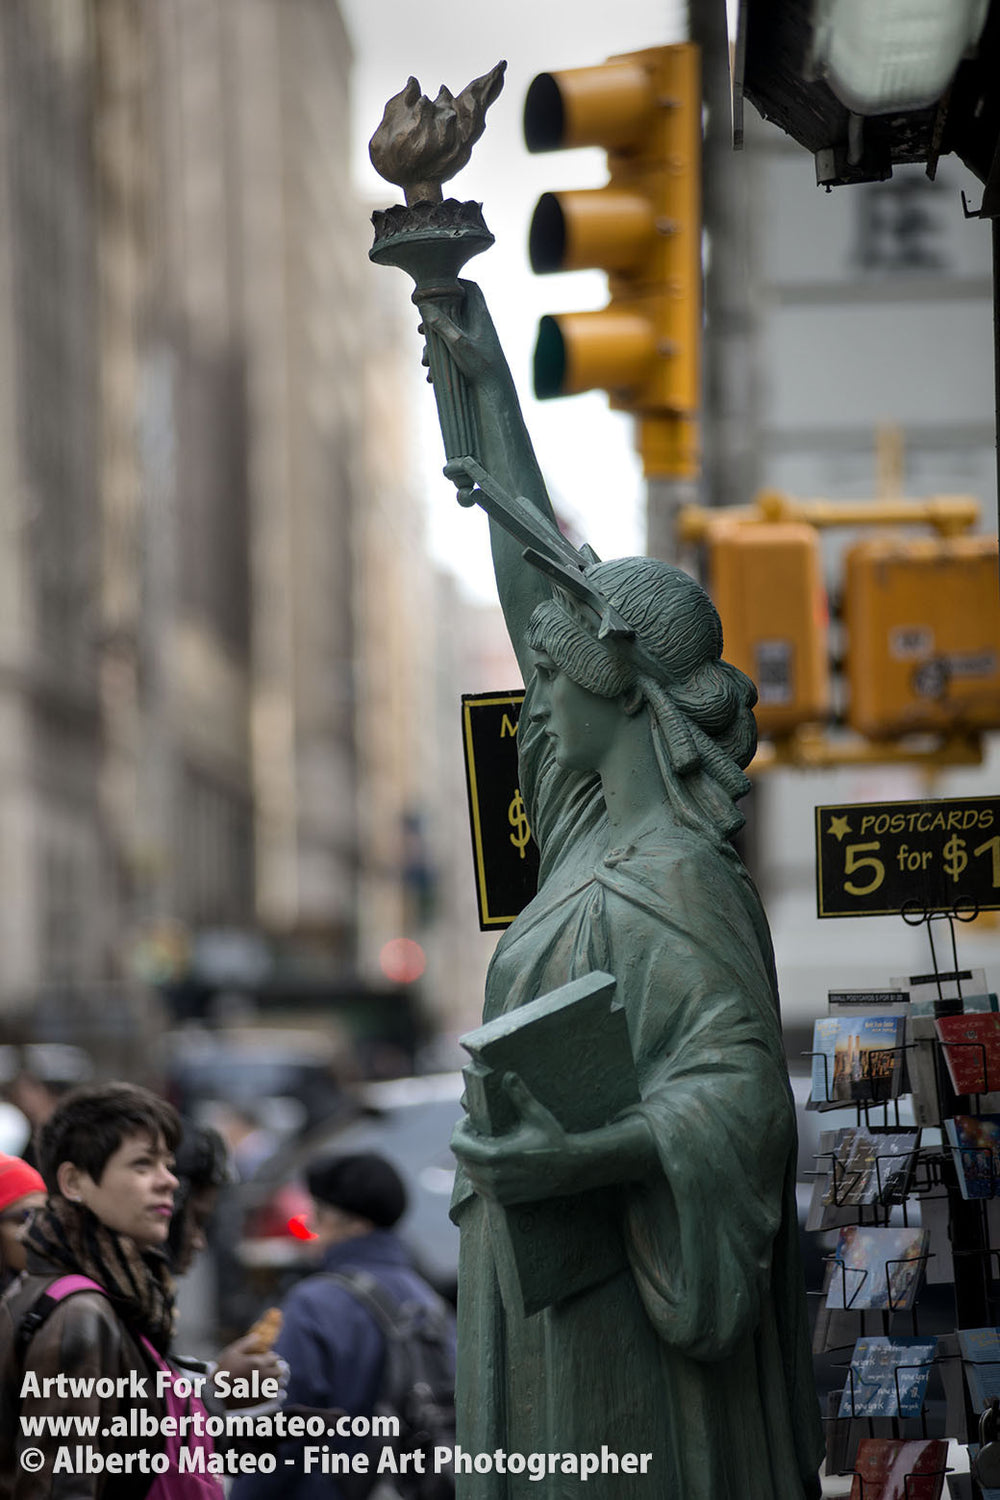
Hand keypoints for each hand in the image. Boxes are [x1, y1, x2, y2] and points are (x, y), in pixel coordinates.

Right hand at [214, 1335, 287, 1408]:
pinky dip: (276, 1392)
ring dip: (278, 1379)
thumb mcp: (232, 1352)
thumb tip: (258, 1336)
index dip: (272, 1357)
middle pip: (279, 1371)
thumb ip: (247, 1343)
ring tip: (272, 1378)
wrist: (216, 1395)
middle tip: (271, 1367)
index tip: (268, 1357)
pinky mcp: (261, 1401)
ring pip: (279, 1383)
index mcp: (258, 1363)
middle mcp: (264, 1376)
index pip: (274, 1358)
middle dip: (276, 1367)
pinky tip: (271, 1390)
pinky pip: (275, 1396)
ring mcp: (263, 1390)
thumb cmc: (223, 1371)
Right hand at [418, 280, 506, 385]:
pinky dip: (440, 361)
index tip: (434, 291)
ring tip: (425, 362)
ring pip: (449, 334)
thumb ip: (442, 324)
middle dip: (433, 322)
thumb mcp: (458, 343)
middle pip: (454, 311)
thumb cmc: (481, 365)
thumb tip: (424, 306)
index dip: (453, 285)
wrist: (495, 391)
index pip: (470, 288)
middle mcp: (478, 324)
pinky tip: (432, 376)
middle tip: (420, 330)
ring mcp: (474, 340)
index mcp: (480, 314)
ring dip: (434, 346)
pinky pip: (451, 351)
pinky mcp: (471, 355)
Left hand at [451, 1072, 580, 1205]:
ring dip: (472, 1160)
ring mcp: (498, 1191)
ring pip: (470, 1175)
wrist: (571, 1170)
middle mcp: (493, 1177)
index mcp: (496, 1156)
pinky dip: (481, 1176)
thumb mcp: (536, 1115)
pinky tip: (492, 1163)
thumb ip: (520, 1095)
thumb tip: (508, 1074)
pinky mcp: (505, 1200)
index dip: (460, 1130)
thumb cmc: (554, 1140)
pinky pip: (481, 1188)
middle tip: (478, 1130)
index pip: (459, 1145)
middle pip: (462, 1159)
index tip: (470, 1121)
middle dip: (466, 1143)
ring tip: (485, 1146)